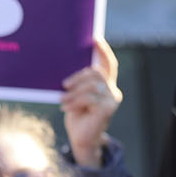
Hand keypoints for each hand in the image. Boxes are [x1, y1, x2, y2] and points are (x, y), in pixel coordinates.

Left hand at [61, 37, 121, 165]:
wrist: (81, 137)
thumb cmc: (76, 114)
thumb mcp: (76, 94)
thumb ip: (79, 82)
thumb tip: (68, 63)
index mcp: (106, 85)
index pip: (109, 65)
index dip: (104, 51)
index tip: (95, 39)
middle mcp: (112, 91)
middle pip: (96, 73)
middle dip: (78, 77)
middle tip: (64, 85)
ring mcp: (112, 100)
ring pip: (91, 86)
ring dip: (74, 92)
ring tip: (63, 100)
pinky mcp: (107, 110)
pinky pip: (89, 98)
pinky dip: (75, 102)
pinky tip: (67, 108)